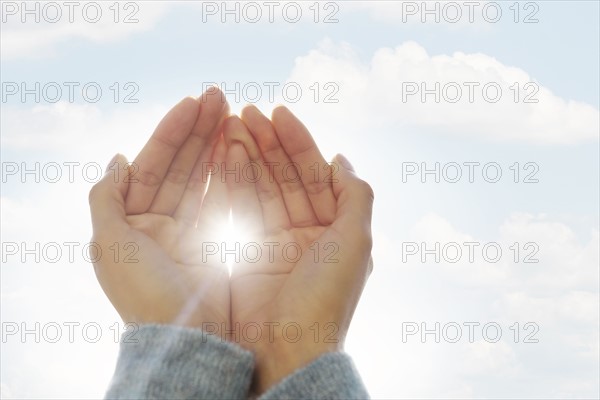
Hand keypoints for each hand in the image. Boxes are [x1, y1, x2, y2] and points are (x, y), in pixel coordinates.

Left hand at [88, 89, 231, 332]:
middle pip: (178, 166)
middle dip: (197, 131)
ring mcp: (184, 233)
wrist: (185, 341)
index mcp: (129, 221)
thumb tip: (117, 159)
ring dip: (214, 147)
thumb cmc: (144, 296)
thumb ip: (106, 198)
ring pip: (200, 179)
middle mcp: (155, 223)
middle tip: (219, 97)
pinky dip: (227, 176)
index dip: (171, 133)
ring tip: (232, 115)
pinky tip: (236, 151)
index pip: (152, 165)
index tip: (193, 103)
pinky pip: (219, 202)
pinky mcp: (210, 245)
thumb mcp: (109, 245)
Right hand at [223, 105, 373, 392]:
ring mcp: (276, 241)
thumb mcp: (356, 242)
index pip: (314, 173)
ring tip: (229, 125)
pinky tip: (223, 154)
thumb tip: (342, 159)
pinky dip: (231, 181)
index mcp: (335, 227)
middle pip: (284, 175)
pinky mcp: (249, 253)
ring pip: (260, 186)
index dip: (298, 141)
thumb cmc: (326, 299)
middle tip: (245, 112)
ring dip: (246, 155)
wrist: (286, 350)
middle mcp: (306, 231)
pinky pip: (239, 208)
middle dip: (267, 142)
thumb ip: (355, 196)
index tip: (277, 111)